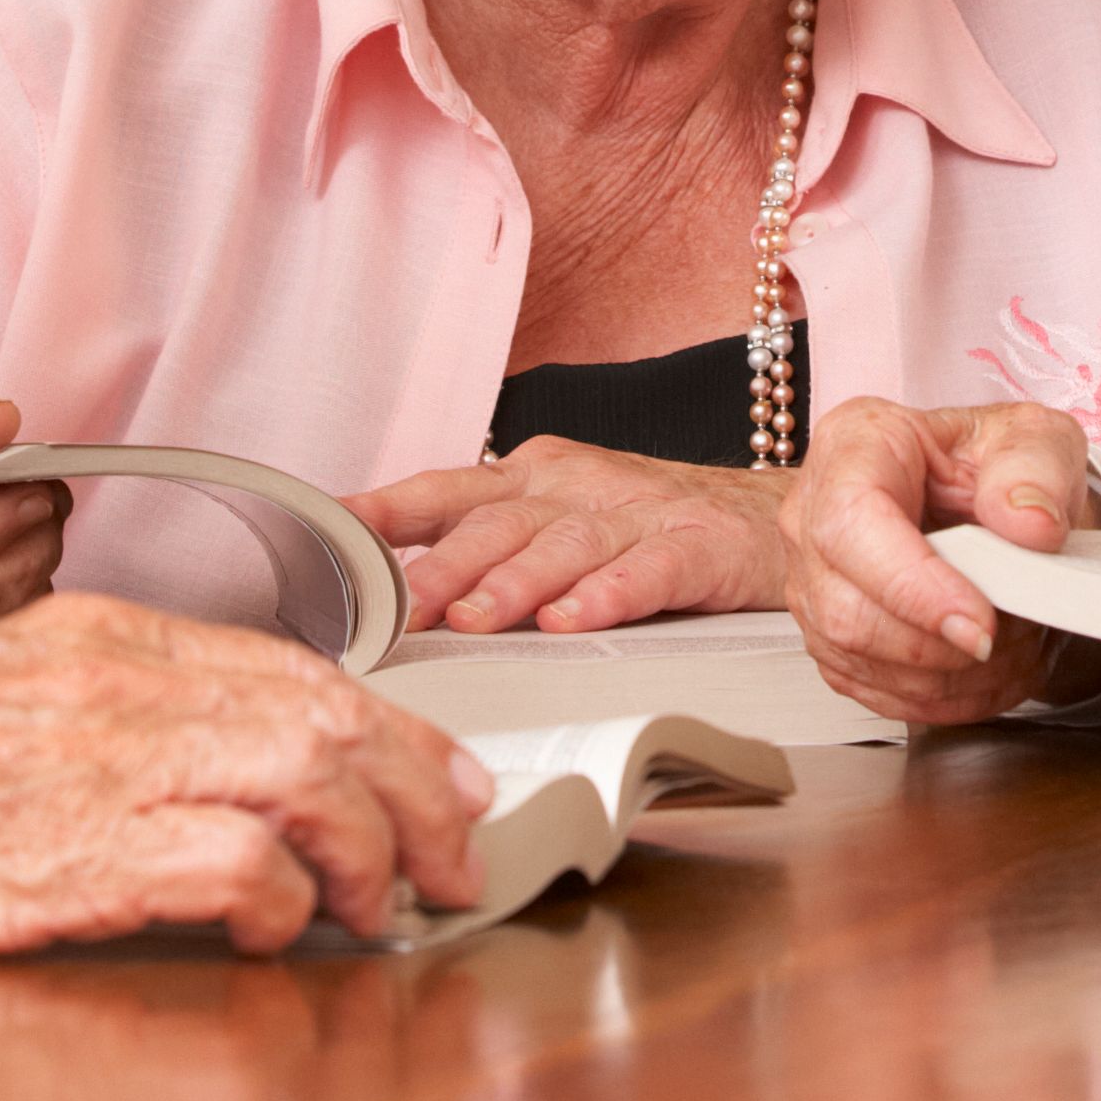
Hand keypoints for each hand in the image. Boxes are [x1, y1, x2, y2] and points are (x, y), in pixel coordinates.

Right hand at [0, 590, 496, 956]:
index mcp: (76, 639)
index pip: (277, 666)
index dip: (374, 722)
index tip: (423, 770)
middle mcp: (112, 686)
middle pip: (325, 714)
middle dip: (417, 787)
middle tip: (456, 852)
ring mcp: (99, 767)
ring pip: (313, 777)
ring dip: (376, 848)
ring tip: (393, 908)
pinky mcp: (78, 859)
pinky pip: (238, 867)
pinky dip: (284, 900)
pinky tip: (281, 932)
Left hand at [348, 440, 795, 632]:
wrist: (769, 515)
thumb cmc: (651, 526)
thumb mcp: (558, 521)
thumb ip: (486, 548)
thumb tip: (389, 590)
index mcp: (535, 479)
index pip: (448, 491)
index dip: (389, 511)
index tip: (331, 532)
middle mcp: (579, 487)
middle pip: (499, 524)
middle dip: (444, 566)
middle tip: (400, 610)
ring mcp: (640, 513)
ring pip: (566, 545)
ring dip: (516, 583)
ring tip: (477, 621)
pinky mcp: (698, 547)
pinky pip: (648, 571)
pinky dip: (608, 593)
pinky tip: (577, 619)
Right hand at [774, 398, 1100, 727]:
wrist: (987, 499)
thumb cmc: (994, 463)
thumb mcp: (1035, 439)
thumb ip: (1039, 470)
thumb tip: (1030, 526)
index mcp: (857, 443)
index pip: (852, 521)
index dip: (914, 585)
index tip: (981, 624)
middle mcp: (814, 514)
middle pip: (845, 608)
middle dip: (940, 643)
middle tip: (1012, 633)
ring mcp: (813, 581)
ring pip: (856, 658)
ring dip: (949, 675)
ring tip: (1011, 646)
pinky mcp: (830, 638)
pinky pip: (873, 691)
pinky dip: (943, 697)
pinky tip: (987, 672)